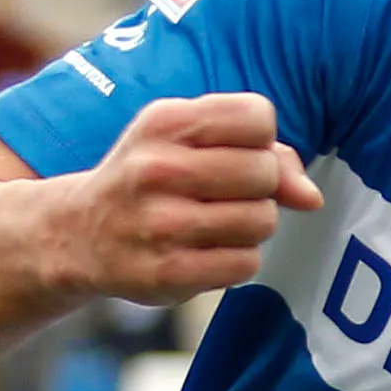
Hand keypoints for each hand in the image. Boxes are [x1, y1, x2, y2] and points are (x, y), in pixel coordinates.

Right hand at [54, 91, 322, 304]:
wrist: (78, 234)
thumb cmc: (152, 178)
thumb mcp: (189, 142)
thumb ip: (263, 152)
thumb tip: (311, 198)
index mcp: (164, 121)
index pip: (258, 116)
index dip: (260, 138)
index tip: (234, 151)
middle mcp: (156, 168)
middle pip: (264, 172)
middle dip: (259, 186)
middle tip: (225, 195)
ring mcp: (159, 224)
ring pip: (261, 220)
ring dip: (252, 226)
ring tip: (216, 224)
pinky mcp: (167, 273)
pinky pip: (245, 264)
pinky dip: (238, 260)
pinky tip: (207, 252)